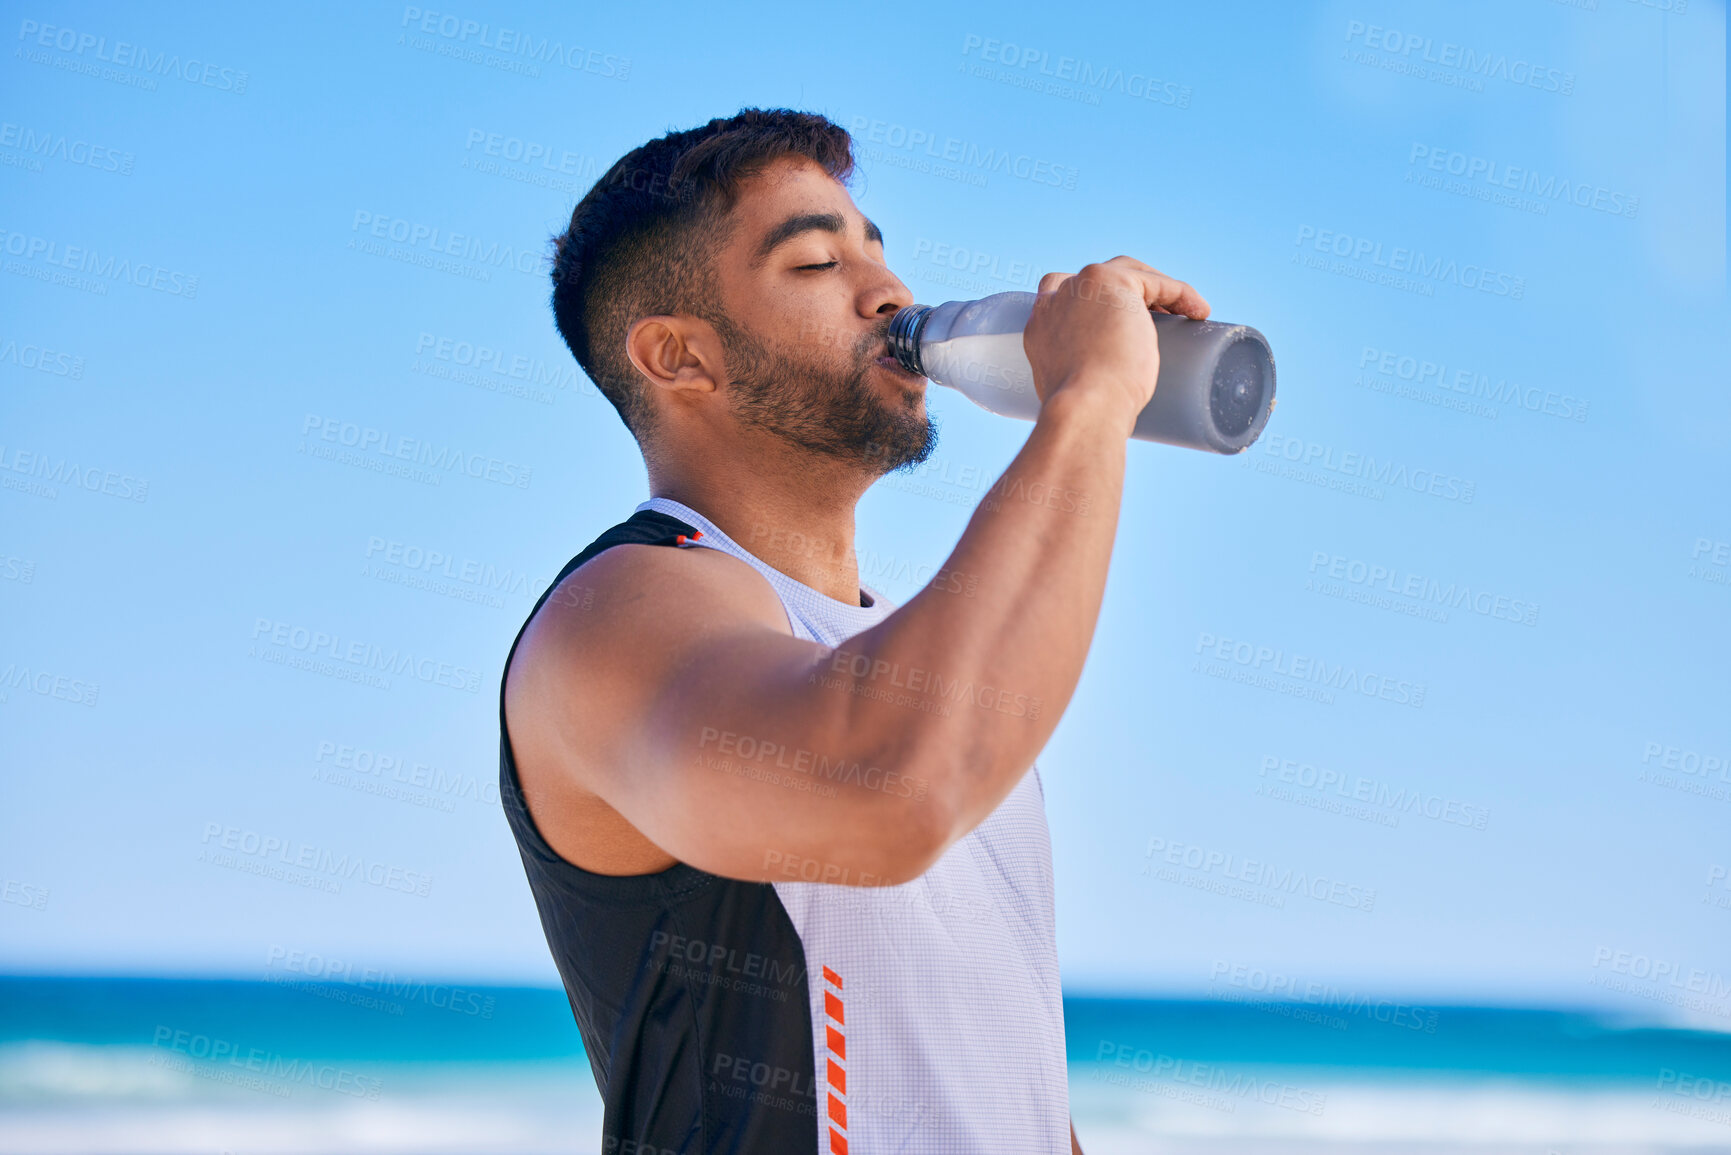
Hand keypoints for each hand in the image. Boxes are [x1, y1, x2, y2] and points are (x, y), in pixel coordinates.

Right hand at [1022, 256, 1209, 430]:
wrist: (1084, 409)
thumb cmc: (1083, 415)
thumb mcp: (1073, 394)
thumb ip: (1080, 384)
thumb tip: (1108, 398)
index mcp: (1039, 328)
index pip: (1061, 299)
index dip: (1092, 306)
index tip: (1118, 326)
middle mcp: (1055, 300)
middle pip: (1097, 280)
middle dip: (1127, 294)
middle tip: (1155, 320)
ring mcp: (1082, 287)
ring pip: (1127, 274)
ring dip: (1156, 291)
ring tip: (1182, 316)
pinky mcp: (1113, 283)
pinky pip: (1155, 282)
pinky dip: (1180, 294)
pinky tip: (1198, 312)